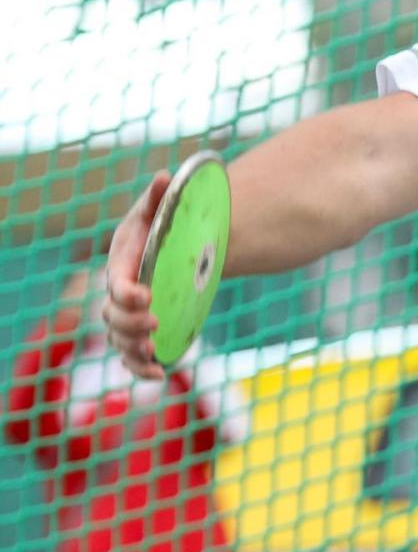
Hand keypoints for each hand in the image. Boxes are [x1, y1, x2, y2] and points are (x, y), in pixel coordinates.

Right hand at [101, 171, 171, 379]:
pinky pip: (133, 359)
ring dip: (134, 349)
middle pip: (112, 319)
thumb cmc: (160, 228)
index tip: (146, 296)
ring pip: (120, 341)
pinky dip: (142, 369)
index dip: (127, 294)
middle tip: (156, 322)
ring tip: (154, 349)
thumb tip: (166, 177)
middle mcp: (119, 296)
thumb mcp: (160, 210)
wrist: (170, 250)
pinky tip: (160, 374)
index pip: (116, 285)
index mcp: (121, 266)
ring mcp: (129, 319)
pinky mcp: (143, 335)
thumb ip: (160, 198)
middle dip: (130, 324)